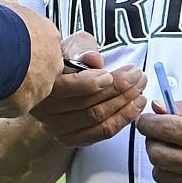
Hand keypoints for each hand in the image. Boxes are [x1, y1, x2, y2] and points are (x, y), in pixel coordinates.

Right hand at [0, 0, 63, 118]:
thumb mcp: (3, 4)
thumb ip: (8, 2)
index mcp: (47, 37)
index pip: (41, 48)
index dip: (24, 49)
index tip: (9, 47)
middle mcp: (49, 63)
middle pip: (37, 71)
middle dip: (19, 70)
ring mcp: (39, 86)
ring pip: (24, 91)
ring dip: (8, 86)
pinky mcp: (23, 105)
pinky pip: (9, 105)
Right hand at [29, 35, 148, 147]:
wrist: (59, 75)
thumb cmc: (66, 57)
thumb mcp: (72, 44)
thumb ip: (82, 48)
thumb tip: (94, 60)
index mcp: (41, 83)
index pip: (65, 87)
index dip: (91, 82)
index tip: (112, 73)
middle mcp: (44, 110)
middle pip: (87, 105)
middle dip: (119, 89)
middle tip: (137, 76)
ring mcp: (56, 127)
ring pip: (97, 119)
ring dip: (125, 104)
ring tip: (140, 88)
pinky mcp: (71, 138)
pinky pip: (101, 132)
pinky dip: (122, 119)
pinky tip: (136, 106)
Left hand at [135, 93, 181, 182]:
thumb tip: (159, 107)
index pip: (163, 130)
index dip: (148, 121)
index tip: (148, 118)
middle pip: (156, 153)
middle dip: (153, 139)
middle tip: (163, 131)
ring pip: (160, 174)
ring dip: (161, 158)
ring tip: (176, 147)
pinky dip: (170, 175)